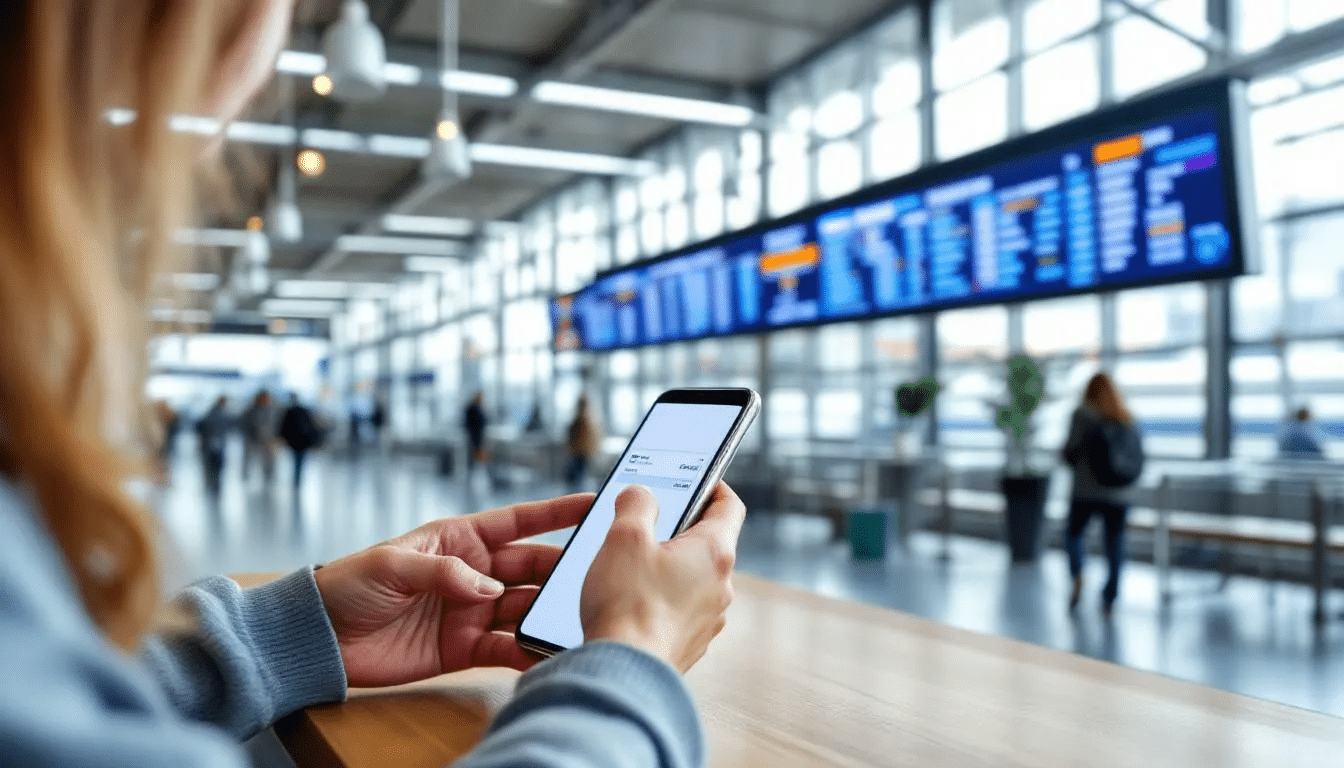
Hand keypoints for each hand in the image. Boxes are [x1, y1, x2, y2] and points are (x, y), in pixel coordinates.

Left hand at [314, 494, 591, 686]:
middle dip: (562, 571)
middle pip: (532, 567)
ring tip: (574, 620)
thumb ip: (443, 572)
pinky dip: (525, 651)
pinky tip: (544, 654)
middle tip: (592, 577)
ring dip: (547, 615)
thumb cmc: (348, 584)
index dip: (557, 512)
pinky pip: (505, 647)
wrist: (319, 638)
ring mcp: (472, 610)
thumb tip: (490, 590)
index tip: (594, 504)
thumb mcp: (391, 564)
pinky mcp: (464, 648)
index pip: (519, 521)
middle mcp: (474, 572)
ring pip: (524, 608)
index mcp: (459, 538)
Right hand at [581, 483, 744, 671]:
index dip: (714, 486)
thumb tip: (641, 495)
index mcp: (715, 552)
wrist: (623, 671)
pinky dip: (664, 600)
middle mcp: (721, 586)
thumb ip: (636, 504)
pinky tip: (633, 603)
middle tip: (648, 524)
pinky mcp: (691, 643)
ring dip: (670, 568)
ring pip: (695, 579)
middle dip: (680, 530)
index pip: (729, 506)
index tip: (697, 480)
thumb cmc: (628, 605)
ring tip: (632, 568)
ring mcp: (709, 618)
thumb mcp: (624, 537)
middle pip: (709, 544)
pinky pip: (682, 610)